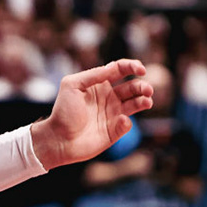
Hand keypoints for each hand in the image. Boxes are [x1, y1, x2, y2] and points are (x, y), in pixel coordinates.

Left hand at [31, 59, 154, 169]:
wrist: (58, 139)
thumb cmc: (63, 111)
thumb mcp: (72, 85)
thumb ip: (93, 74)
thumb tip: (114, 67)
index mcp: (100, 84)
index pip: (120, 70)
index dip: (132, 67)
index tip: (141, 69)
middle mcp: (109, 98)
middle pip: (132, 87)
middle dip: (142, 86)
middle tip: (148, 90)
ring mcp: (113, 114)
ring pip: (135, 104)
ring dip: (144, 100)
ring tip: (147, 101)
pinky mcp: (114, 131)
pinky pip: (127, 124)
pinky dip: (127, 121)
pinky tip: (121, 120)